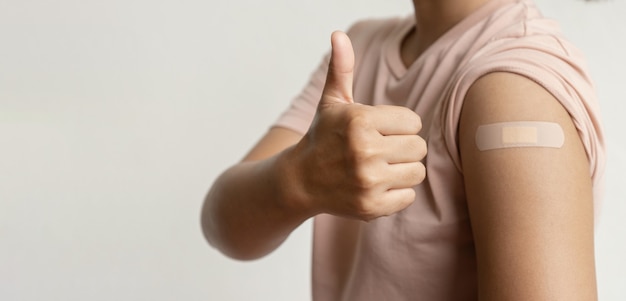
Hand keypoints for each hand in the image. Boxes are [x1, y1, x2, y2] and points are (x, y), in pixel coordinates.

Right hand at [288, 31, 426, 220]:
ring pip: (417, 172)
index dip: (398, 125)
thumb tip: (338, 34)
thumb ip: (342, 69)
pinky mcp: (371, 207)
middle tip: (381, 150)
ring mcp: (368, 182)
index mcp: (360, 121)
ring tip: (380, 167)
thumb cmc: (323, 137)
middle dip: (403, 147)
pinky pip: (408, 196)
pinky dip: (397, 193)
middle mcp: (364, 151)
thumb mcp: (332, 102)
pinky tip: (376, 186)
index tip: (379, 130)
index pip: (413, 121)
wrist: (300, 181)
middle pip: (419, 147)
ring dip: (403, 170)